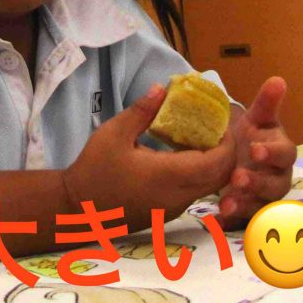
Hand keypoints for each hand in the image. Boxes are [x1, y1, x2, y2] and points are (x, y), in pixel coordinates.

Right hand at [63, 84, 235, 228]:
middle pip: (221, 176)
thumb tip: (162, 88)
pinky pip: (195, 193)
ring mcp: (174, 208)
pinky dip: (198, 175)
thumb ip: (142, 111)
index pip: (218, 161)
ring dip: (212, 164)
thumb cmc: (94, 171)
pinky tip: (181, 158)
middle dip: (225, 152)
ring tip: (198, 139)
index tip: (219, 121)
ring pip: (210, 186)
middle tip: (213, 128)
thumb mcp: (114, 133)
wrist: (75, 210)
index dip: (227, 141)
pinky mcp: (167, 214)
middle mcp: (178, 196)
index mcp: (170, 175)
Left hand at [216, 76, 296, 229]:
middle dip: (257, 183)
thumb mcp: (257, 119)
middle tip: (236, 179)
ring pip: (262, 206)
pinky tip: (216, 221)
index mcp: (281, 152)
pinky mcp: (252, 213)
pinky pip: (245, 222)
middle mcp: (279, 177)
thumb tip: (278, 79)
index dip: (271, 153)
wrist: (240, 158)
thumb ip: (266, 103)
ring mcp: (267, 198)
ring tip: (225, 205)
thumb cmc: (252, 136)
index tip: (254, 150)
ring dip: (245, 205)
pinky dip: (232, 222)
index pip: (285, 153)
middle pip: (276, 185)